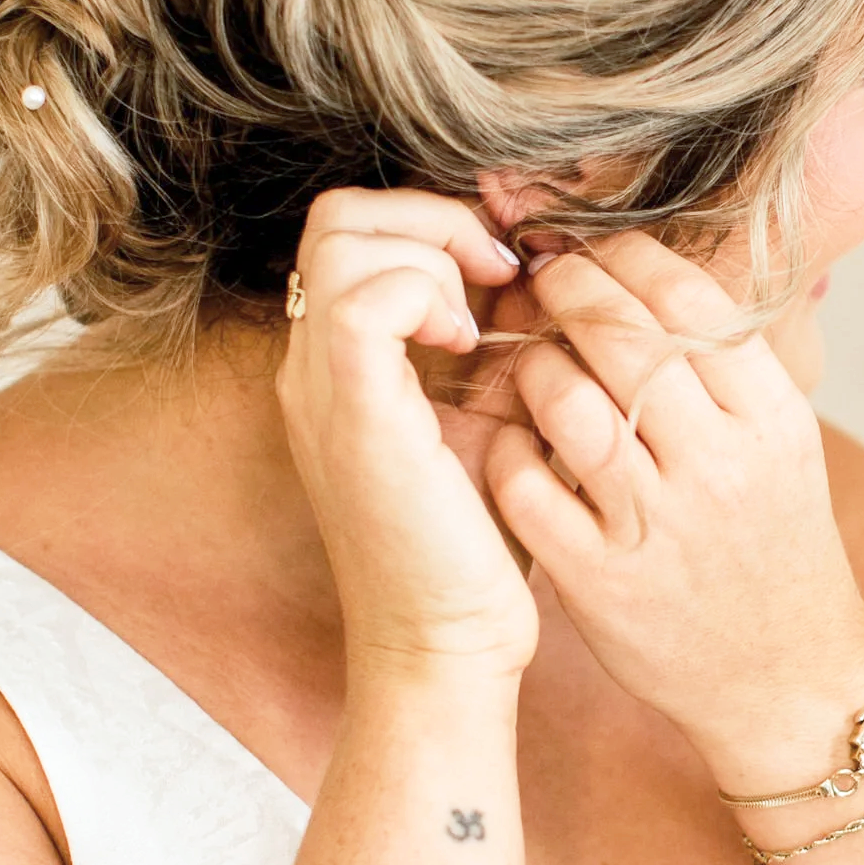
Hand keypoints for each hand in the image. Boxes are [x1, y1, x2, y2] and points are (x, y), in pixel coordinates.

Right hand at [278, 190, 537, 676]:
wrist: (447, 649)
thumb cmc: (479, 550)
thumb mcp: (497, 419)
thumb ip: (506, 344)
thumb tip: (548, 270)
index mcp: (344, 368)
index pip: (358, 233)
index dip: (437, 223)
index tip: (509, 269)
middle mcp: (315, 368)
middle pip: (337, 215)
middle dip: (432, 218)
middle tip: (500, 276)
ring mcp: (323, 388)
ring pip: (341, 237)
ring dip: (431, 252)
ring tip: (482, 319)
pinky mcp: (353, 415)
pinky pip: (363, 299)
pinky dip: (425, 296)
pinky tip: (468, 350)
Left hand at [479, 234, 863, 776]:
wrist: (787, 679)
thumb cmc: (775, 547)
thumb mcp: (783, 448)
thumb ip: (725, 369)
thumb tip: (650, 274)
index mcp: (773, 420)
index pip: (688, 301)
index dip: (626, 256)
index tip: (593, 248)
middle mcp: (720, 467)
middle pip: (621, 338)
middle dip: (567, 291)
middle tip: (542, 281)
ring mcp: (658, 527)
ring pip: (565, 404)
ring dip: (529, 366)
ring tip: (525, 362)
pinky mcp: (601, 582)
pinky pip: (525, 487)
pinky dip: (504, 450)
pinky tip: (508, 440)